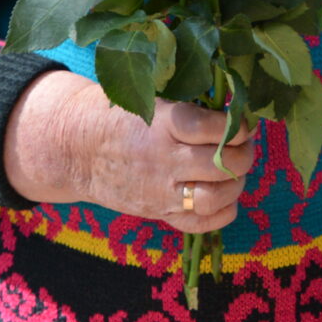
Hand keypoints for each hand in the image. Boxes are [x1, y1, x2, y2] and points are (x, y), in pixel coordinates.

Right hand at [3, 70, 257, 233]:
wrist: (77, 149)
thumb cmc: (120, 116)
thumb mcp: (150, 98)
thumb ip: (189, 107)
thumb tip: (236, 110)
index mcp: (164, 123)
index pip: (215, 128)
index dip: (238, 125)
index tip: (243, 121)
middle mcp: (165, 159)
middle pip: (224, 164)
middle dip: (244, 154)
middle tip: (242, 146)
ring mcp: (161, 190)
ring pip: (217, 196)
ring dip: (236, 183)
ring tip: (234, 170)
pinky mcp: (158, 212)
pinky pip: (201, 223)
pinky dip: (222, 211)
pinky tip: (223, 196)